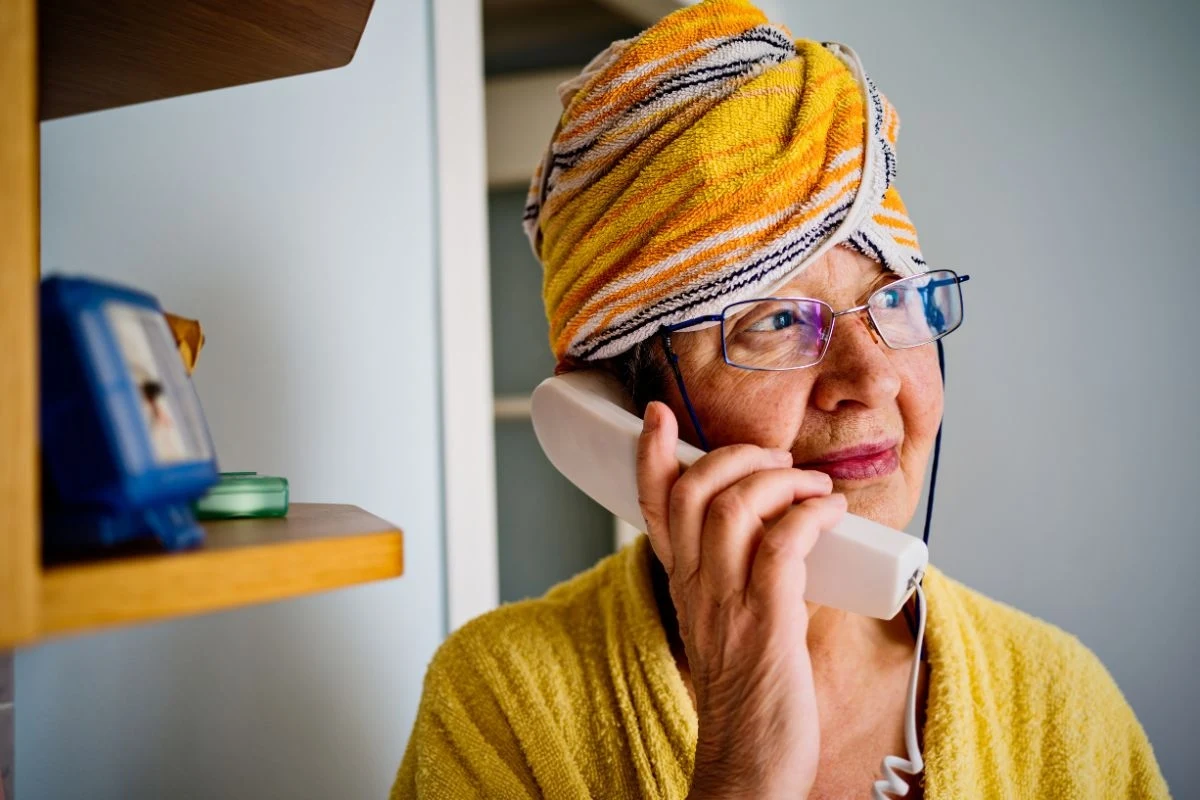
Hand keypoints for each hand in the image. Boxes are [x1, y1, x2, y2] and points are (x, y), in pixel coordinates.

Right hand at [637, 401, 846, 798]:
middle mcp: (698, 586)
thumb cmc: (746, 695)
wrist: (748, 764)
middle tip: (775, 459)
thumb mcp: (724, 623)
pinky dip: (810, 515)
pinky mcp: (768, 622)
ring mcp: (729, 602)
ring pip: (733, 508)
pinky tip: (831, 512)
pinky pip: (783, 545)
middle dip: (735, 455)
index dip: (652, 455)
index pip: (654, 506)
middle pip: (694, 491)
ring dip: (780, 480)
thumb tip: (780, 535)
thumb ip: (736, 578)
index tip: (660, 416)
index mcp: (684, 584)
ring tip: (813, 485)